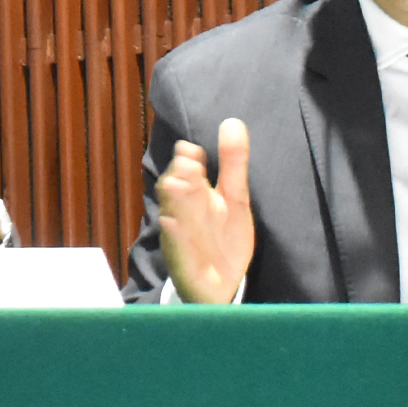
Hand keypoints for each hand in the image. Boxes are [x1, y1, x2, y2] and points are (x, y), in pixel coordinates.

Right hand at [157, 117, 254, 302]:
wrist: (221, 284)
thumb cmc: (224, 236)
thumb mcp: (235, 197)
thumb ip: (233, 163)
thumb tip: (233, 122)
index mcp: (194, 196)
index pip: (185, 172)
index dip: (186, 160)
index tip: (191, 150)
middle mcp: (182, 214)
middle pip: (175, 192)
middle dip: (180, 178)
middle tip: (188, 164)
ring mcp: (180, 240)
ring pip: (173, 217)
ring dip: (174, 202)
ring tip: (179, 186)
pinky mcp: (183, 265)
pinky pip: (176, 251)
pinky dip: (174, 237)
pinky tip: (172, 223)